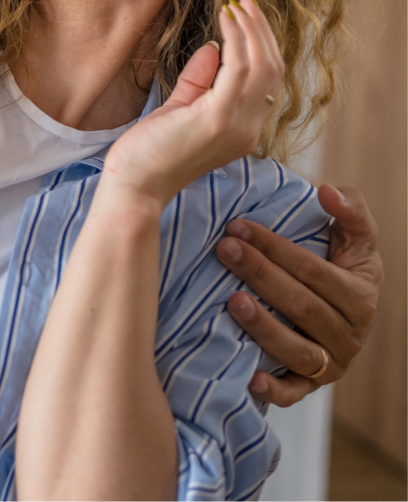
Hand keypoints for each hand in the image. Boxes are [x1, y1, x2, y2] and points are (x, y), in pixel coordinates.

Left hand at [103, 0, 282, 207]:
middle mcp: (250, 128)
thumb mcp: (180, 108)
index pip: (268, 80)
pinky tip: (224, 19)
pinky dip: (236, 40)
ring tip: (238, 4)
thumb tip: (213, 48)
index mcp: (244, 127)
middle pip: (272, 69)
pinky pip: (238, 69)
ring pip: (262, 66)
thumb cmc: (151, 151)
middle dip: (261, 31)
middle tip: (247, 0)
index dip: (262, 44)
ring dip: (252, 30)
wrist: (135, 184)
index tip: (246, 15)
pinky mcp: (218, 118)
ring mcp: (238, 125)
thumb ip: (199, 80)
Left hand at [216, 184, 381, 404]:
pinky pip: (293, 393)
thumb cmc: (339, 264)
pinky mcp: (311, 386)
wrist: (340, 309)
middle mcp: (349, 335)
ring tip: (231, 301)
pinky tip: (250, 379)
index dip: (275, 247)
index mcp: (360, 297)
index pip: (313, 271)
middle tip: (224, 249)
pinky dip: (274, 390)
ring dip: (263, 327)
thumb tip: (328, 191)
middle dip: (260, 275)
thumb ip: (349, 210)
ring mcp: (331, 364)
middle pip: (301, 306)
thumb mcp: (355, 236)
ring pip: (297, 350)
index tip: (237, 226)